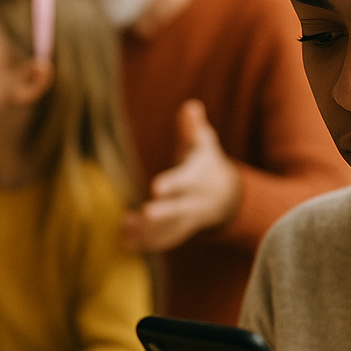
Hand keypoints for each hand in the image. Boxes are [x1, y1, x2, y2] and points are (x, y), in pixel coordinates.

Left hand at [123, 99, 240, 252]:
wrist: (224, 196)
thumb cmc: (205, 163)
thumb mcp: (204, 144)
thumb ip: (194, 128)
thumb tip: (191, 106)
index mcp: (196, 179)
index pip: (184, 182)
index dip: (172, 184)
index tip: (155, 187)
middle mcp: (192, 203)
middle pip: (177, 211)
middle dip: (162, 214)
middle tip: (145, 214)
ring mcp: (186, 220)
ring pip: (168, 230)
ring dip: (149, 232)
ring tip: (127, 226)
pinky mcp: (178, 231)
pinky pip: (163, 241)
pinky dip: (146, 243)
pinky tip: (125, 241)